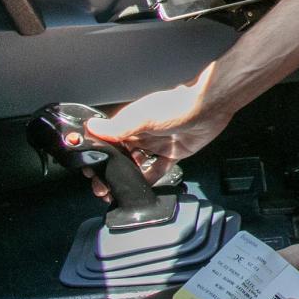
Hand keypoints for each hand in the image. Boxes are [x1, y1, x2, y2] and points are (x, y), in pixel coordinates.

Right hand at [82, 66, 233, 197]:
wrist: (208, 107)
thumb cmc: (175, 106)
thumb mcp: (143, 118)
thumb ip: (119, 127)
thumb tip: (91, 127)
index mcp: (131, 123)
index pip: (108, 141)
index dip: (99, 155)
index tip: (90, 171)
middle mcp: (142, 133)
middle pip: (121, 155)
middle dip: (111, 171)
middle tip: (103, 188)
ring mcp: (157, 144)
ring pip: (137, 164)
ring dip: (128, 176)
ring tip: (118, 191)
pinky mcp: (173, 152)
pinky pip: (158, 169)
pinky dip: (150, 179)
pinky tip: (143, 189)